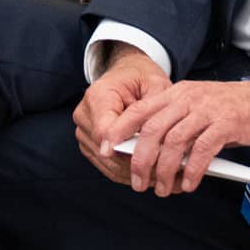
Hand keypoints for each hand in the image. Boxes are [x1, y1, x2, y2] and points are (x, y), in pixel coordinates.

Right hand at [74, 44, 170, 183]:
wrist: (127, 73)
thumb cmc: (142, 78)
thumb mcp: (155, 86)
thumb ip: (151, 111)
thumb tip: (151, 142)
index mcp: (98, 96)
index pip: (106, 132)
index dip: (126, 151)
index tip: (150, 164)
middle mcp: (85, 115)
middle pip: (106, 152)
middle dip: (136, 164)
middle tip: (165, 172)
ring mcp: (84, 132)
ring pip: (107, 164)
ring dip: (134, 173)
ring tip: (162, 176)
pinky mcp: (89, 145)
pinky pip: (108, 167)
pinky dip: (128, 173)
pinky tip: (150, 175)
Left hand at [111, 74, 249, 197]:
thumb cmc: (239, 109)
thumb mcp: (202, 108)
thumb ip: (179, 123)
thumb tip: (153, 152)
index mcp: (179, 93)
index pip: (140, 110)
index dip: (120, 130)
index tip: (107, 148)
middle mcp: (189, 98)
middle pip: (153, 130)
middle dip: (141, 160)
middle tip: (139, 182)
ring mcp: (208, 110)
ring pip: (174, 143)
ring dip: (165, 171)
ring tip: (164, 189)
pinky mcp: (227, 124)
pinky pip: (202, 151)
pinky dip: (192, 171)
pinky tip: (189, 183)